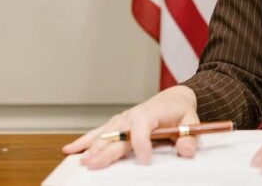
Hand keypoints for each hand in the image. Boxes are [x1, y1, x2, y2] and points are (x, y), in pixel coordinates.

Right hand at [62, 85, 198, 168]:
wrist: (174, 98)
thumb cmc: (180, 110)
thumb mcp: (190, 121)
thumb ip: (188, 136)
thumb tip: (187, 150)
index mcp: (151, 113)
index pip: (142, 125)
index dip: (141, 142)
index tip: (144, 159)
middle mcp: (133, 115)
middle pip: (118, 133)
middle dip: (106, 149)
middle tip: (95, 164)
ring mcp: (123, 119)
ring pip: (106, 133)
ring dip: (93, 147)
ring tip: (83, 160)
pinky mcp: (118, 124)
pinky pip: (100, 132)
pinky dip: (85, 140)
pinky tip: (71, 149)